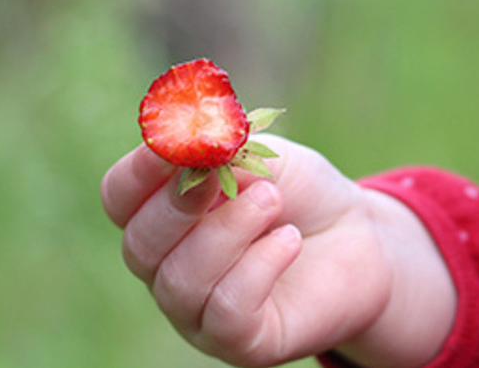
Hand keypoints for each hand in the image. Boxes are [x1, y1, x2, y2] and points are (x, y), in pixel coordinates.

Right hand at [100, 134, 454, 367]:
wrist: (358, 238)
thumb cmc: (300, 194)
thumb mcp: (264, 156)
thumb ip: (224, 149)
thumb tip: (191, 138)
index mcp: (162, 212)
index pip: (120, 198)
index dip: (138, 171)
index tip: (172, 142)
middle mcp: (167, 265)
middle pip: (140, 244)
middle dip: (177, 206)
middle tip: (217, 175)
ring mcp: (197, 309)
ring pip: (182, 280)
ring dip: (229, 230)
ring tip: (273, 200)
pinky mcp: (239, 340)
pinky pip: (225, 310)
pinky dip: (258, 268)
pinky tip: (288, 241)